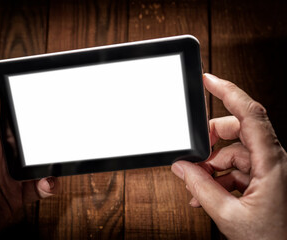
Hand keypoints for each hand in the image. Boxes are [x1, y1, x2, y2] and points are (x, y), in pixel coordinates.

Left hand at [0, 80, 58, 238]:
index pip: (4, 117)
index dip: (21, 109)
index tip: (39, 102)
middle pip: (26, 140)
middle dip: (41, 141)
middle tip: (52, 141)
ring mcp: (8, 175)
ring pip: (36, 162)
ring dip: (47, 165)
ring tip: (51, 167)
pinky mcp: (17, 192)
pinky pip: (38, 184)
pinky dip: (47, 184)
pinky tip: (46, 184)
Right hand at [171, 73, 286, 238]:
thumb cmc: (274, 238)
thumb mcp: (229, 215)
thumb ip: (200, 188)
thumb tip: (181, 167)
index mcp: (271, 162)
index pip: (250, 114)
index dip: (228, 92)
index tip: (208, 80)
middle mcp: (273, 159)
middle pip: (237, 129)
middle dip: (210, 139)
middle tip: (193, 155)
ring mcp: (269, 168)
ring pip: (233, 150)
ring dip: (211, 165)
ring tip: (198, 185)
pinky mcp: (264, 177)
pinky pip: (236, 166)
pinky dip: (218, 175)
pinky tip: (207, 191)